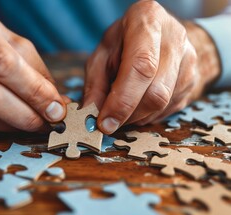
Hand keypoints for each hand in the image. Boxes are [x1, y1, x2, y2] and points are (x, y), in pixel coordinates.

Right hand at [0, 3, 66, 131]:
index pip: (2, 62)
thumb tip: (59, 103)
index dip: (33, 90)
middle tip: (48, 122)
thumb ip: (35, 71)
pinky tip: (12, 123)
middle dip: (26, 113)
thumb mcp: (10, 43)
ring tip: (35, 123)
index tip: (56, 108)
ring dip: (14, 123)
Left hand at [84, 0, 220, 133]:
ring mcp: (188, 61)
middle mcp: (174, 39)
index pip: (141, 67)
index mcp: (147, 22)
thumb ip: (94, 84)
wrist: (159, 33)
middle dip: (129, 115)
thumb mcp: (102, 54)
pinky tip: (138, 104)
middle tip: (110, 122)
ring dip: (137, 117)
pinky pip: (169, 109)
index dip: (123, 101)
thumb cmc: (125, 42)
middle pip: (156, 92)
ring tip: (122, 108)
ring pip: (163, 104)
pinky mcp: (193, 80)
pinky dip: (149, 115)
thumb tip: (91, 114)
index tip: (105, 122)